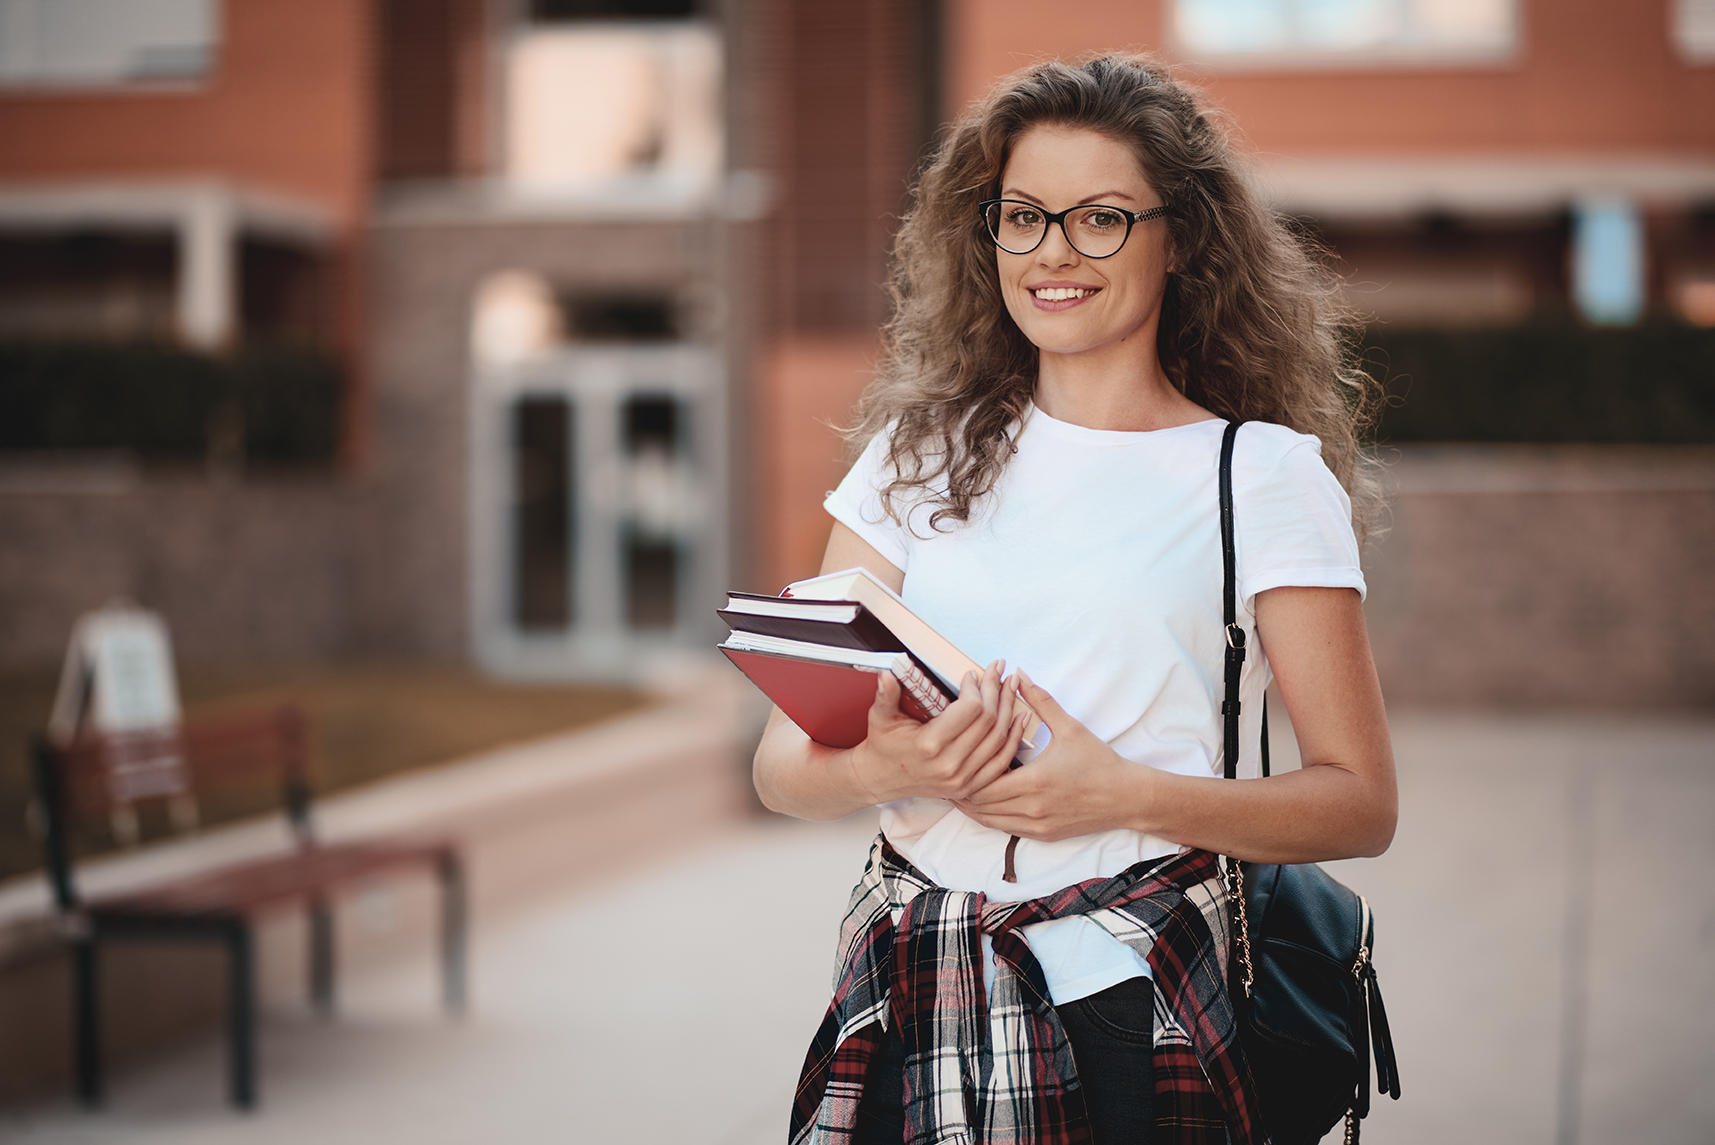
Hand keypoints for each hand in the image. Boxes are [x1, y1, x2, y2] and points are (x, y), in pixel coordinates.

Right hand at [847, 660, 1029, 803]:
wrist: (880, 779)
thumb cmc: (883, 745)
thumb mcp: (880, 717)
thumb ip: (886, 694)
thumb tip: (887, 674)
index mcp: (929, 745)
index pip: (970, 710)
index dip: (976, 688)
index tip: (972, 675)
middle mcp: (949, 764)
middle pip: (988, 721)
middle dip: (996, 691)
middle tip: (998, 671)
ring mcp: (961, 778)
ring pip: (998, 739)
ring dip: (1009, 709)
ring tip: (1011, 687)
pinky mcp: (969, 786)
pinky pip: (1000, 762)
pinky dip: (1013, 739)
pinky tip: (1020, 719)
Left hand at [953, 671, 1151, 841]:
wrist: (1126, 797)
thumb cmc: (1099, 762)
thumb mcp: (1070, 728)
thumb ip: (1041, 701)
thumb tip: (1020, 675)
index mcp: (1034, 781)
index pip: (983, 782)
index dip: (966, 772)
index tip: (957, 757)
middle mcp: (1032, 808)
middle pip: (980, 805)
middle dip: (964, 790)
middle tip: (951, 773)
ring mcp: (1037, 825)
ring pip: (990, 821)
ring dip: (975, 806)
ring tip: (961, 789)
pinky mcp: (1043, 835)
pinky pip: (1006, 829)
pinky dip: (992, 817)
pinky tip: (986, 803)